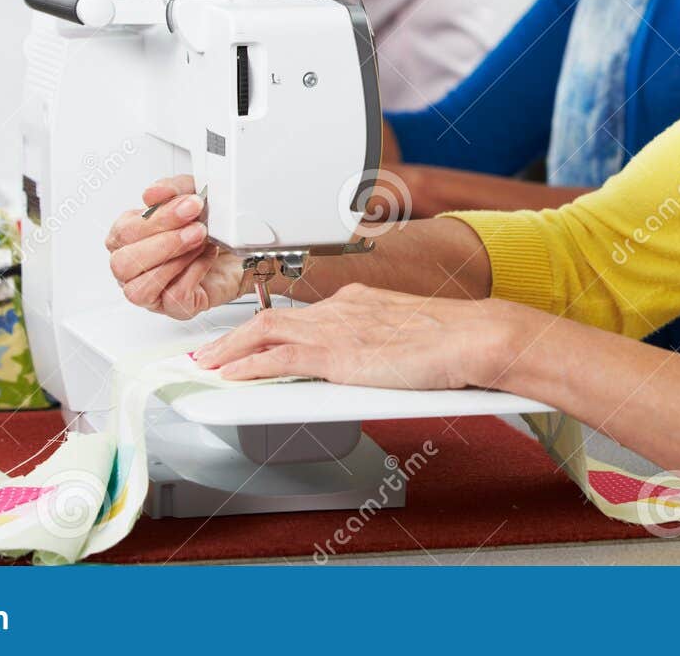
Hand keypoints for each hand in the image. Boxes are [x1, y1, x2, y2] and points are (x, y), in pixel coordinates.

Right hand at [104, 175, 244, 318]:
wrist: (240, 249)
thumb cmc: (207, 225)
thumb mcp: (191, 196)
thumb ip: (171, 189)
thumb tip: (152, 193)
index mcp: (127, 239)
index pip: (123, 233)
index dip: (156, 219)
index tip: (190, 204)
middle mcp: (132, 269)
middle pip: (123, 264)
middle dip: (164, 242)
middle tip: (197, 228)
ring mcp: (151, 292)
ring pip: (139, 289)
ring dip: (174, 261)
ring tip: (200, 242)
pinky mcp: (176, 307)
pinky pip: (173, 298)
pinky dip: (192, 274)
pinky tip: (206, 258)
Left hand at [191, 283, 533, 389]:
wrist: (472, 336)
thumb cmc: (455, 340)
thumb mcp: (407, 336)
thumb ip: (380, 345)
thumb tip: (372, 364)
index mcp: (358, 301)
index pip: (299, 313)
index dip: (266, 328)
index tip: (250, 339)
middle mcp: (341, 308)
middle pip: (271, 318)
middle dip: (234, 337)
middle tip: (210, 352)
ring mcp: (336, 329)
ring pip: (264, 333)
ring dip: (229, 351)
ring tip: (206, 366)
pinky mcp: (337, 355)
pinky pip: (279, 358)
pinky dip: (249, 366)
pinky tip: (231, 378)